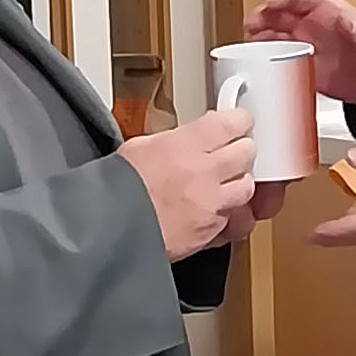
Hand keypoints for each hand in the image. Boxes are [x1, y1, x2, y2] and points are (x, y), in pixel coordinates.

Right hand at [115, 102, 258, 259]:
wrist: (108, 232)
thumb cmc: (114, 192)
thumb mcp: (138, 148)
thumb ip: (171, 141)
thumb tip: (185, 140)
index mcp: (185, 144)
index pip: (233, 123)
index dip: (237, 122)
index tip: (236, 124)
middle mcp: (205, 172)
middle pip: (247, 152)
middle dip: (240, 151)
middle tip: (230, 152)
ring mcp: (212, 204)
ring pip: (247, 187)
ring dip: (238, 184)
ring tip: (222, 185)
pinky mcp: (211, 233)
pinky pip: (236, 221)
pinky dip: (230, 217)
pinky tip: (215, 213)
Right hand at [248, 0, 355, 122]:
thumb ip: (351, 28)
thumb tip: (337, 17)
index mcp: (328, 10)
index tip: (269, 3)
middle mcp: (313, 24)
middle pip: (280, 11)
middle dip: (263, 15)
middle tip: (252, 24)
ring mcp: (305, 43)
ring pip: (274, 32)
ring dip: (260, 35)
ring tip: (250, 42)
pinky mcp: (301, 63)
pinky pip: (277, 55)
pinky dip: (265, 56)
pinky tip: (258, 60)